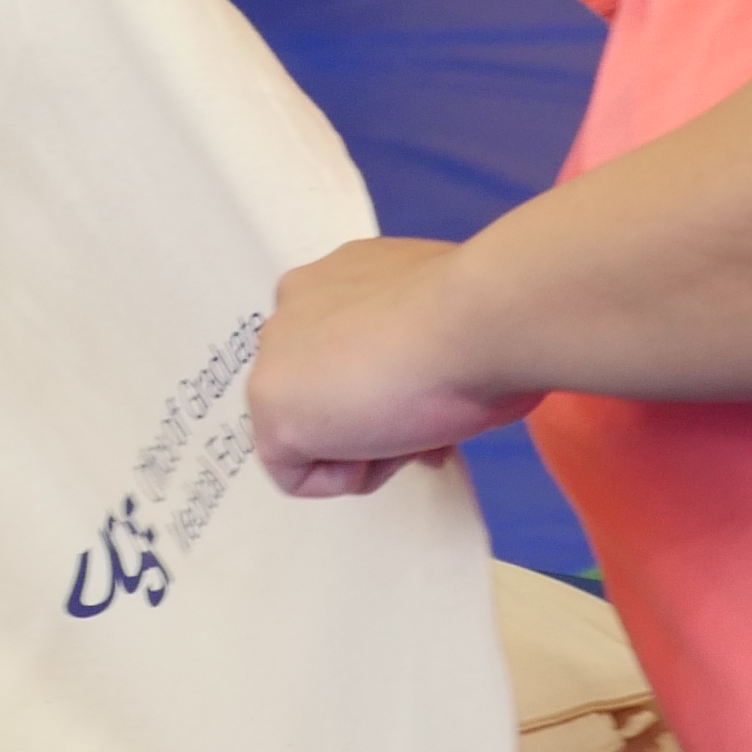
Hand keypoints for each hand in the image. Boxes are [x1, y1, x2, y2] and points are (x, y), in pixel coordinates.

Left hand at [247, 236, 536, 499]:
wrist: (474, 319)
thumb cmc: (482, 314)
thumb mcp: (445, 315)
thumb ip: (414, 339)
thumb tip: (422, 381)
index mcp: (341, 273)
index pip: (348, 345)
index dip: (392, 383)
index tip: (431, 397)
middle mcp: (296, 301)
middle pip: (324, 387)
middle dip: (371, 415)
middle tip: (425, 423)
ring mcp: (274, 355)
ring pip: (308, 428)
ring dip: (361, 444)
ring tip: (412, 429)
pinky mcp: (270, 409)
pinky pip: (296, 473)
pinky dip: (344, 477)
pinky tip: (384, 445)